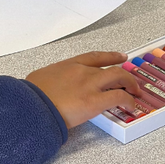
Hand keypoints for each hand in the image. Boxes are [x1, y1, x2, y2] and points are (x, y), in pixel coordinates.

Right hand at [26, 52, 141, 128]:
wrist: (29, 106)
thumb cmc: (29, 97)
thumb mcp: (38, 80)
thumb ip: (51, 81)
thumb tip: (50, 89)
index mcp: (68, 66)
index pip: (94, 57)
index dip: (110, 57)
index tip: (119, 57)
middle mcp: (82, 71)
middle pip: (112, 68)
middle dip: (125, 75)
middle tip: (131, 83)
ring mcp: (89, 85)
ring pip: (119, 78)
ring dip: (130, 85)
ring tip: (135, 94)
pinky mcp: (94, 101)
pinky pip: (118, 97)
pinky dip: (128, 101)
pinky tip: (131, 106)